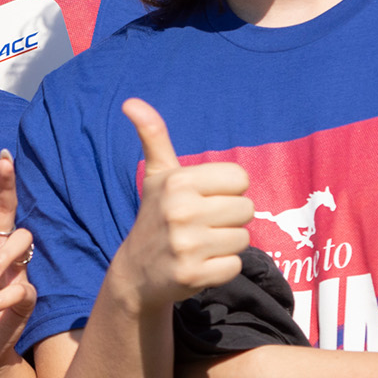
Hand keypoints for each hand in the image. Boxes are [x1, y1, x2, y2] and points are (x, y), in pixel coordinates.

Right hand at [108, 100, 252, 312]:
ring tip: (200, 244)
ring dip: (226, 244)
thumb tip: (131, 101)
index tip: (204, 200)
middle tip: (201, 225)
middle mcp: (181, 211)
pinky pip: (235, 265)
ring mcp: (187, 245)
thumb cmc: (155, 216)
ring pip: (243, 238)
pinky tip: (200, 264)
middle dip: (229, 219)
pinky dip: (222, 267)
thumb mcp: (156, 175)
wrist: (137, 272)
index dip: (227, 191)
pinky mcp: (194, 276)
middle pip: (246, 209)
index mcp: (177, 181)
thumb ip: (153, 136)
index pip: (240, 179)